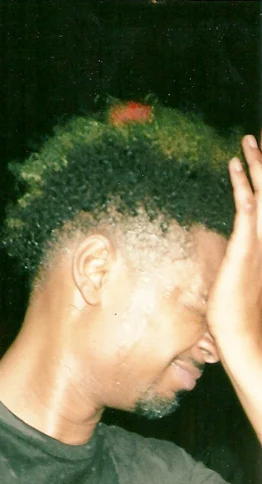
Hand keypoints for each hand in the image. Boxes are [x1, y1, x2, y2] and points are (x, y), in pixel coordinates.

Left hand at [207, 134, 261, 356]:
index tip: (260, 162)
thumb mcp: (237, 285)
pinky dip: (240, 184)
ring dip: (256, 165)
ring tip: (249, 141)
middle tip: (259, 141)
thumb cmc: (238, 318)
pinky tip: (233, 165)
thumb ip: (239, 268)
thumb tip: (231, 265)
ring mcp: (261, 242)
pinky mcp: (247, 246)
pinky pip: (245, 207)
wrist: (242, 336)